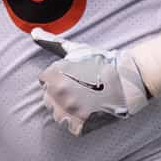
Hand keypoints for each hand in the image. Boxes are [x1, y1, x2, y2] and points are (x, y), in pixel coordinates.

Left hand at [32, 28, 148, 135]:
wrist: (128, 77)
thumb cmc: (101, 61)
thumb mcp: (75, 49)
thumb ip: (51, 42)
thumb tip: (33, 32)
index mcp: (54, 75)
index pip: (44, 83)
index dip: (58, 79)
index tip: (73, 77)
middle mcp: (59, 93)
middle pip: (49, 100)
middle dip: (61, 96)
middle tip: (81, 89)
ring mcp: (70, 110)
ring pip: (59, 116)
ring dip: (69, 111)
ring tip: (86, 101)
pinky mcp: (82, 124)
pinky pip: (72, 127)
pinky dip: (80, 123)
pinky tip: (91, 112)